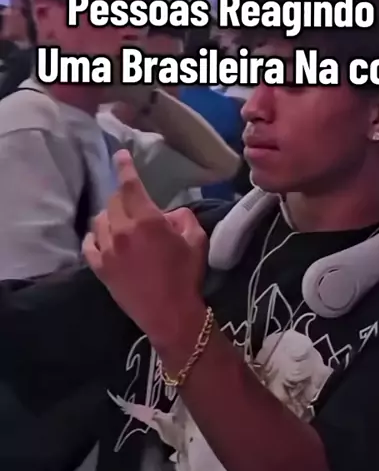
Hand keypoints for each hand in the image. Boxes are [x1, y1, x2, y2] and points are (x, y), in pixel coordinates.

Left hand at [83, 150, 207, 345]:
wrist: (171, 315)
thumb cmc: (186, 276)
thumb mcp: (196, 240)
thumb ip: (183, 217)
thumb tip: (170, 213)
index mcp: (147, 220)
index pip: (130, 185)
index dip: (125, 166)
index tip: (120, 154)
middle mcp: (122, 230)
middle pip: (115, 200)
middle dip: (125, 196)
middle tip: (138, 204)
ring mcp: (107, 250)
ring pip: (101, 219)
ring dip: (112, 215)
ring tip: (123, 221)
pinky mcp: (100, 268)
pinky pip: (90, 243)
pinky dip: (97, 235)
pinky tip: (104, 238)